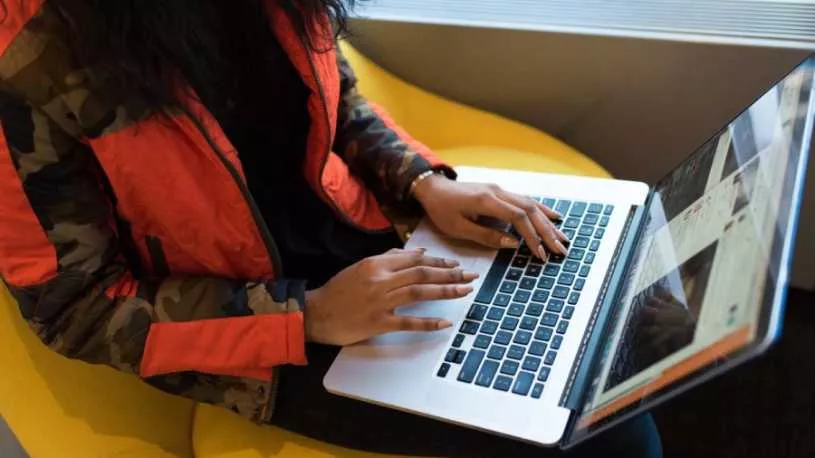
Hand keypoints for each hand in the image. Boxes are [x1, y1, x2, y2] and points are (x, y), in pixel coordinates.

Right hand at [304, 248, 477, 345]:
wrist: (316, 313)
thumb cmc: (338, 290)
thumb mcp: (361, 267)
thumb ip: (389, 258)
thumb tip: (417, 252)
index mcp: (376, 264)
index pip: (414, 260)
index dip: (438, 263)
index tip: (456, 265)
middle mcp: (380, 280)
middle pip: (421, 274)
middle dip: (449, 274)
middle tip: (470, 276)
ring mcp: (379, 301)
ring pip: (419, 292)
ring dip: (445, 291)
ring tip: (465, 291)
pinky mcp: (378, 323)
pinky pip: (407, 322)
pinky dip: (427, 322)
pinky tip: (444, 322)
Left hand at [413, 174, 568, 260]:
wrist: (433, 188)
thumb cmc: (441, 210)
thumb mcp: (457, 228)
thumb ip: (486, 236)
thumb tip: (513, 243)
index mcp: (486, 201)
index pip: (518, 217)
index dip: (532, 236)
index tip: (540, 253)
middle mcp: (498, 192)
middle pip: (530, 210)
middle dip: (547, 232)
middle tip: (560, 250)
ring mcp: (501, 190)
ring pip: (531, 205)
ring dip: (548, 223)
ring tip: (563, 239)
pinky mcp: (500, 192)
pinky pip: (526, 200)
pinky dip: (542, 209)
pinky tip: (555, 217)